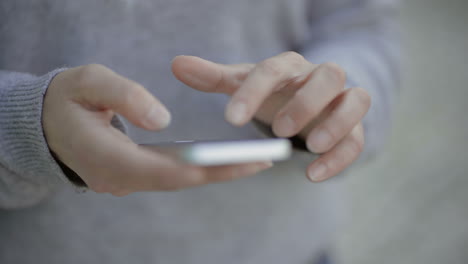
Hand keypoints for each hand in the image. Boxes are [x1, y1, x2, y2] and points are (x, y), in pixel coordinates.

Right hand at [43, 64, 271, 195]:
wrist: (44, 123)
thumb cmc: (66, 98)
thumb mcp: (88, 82)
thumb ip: (123, 96)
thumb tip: (162, 120)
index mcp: (106, 157)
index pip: (167, 170)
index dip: (209, 166)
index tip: (247, 160)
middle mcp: (117, 179)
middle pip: (179, 180)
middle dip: (223, 172)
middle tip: (265, 160)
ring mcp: (123, 182)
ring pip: (176, 181)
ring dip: (215, 172)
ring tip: (253, 160)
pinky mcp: (130, 176)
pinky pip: (169, 177)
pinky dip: (198, 169)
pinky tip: (221, 160)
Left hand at [172, 52, 370, 181]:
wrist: (305, 104)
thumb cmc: (271, 94)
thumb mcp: (242, 85)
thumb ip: (213, 77)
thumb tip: (177, 64)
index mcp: (289, 66)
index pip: (274, 69)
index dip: (253, 92)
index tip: (231, 119)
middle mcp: (320, 78)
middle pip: (329, 75)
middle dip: (306, 102)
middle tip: (279, 129)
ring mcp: (342, 101)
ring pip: (356, 101)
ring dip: (335, 124)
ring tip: (310, 147)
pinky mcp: (354, 127)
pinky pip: (358, 138)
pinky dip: (341, 157)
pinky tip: (314, 175)